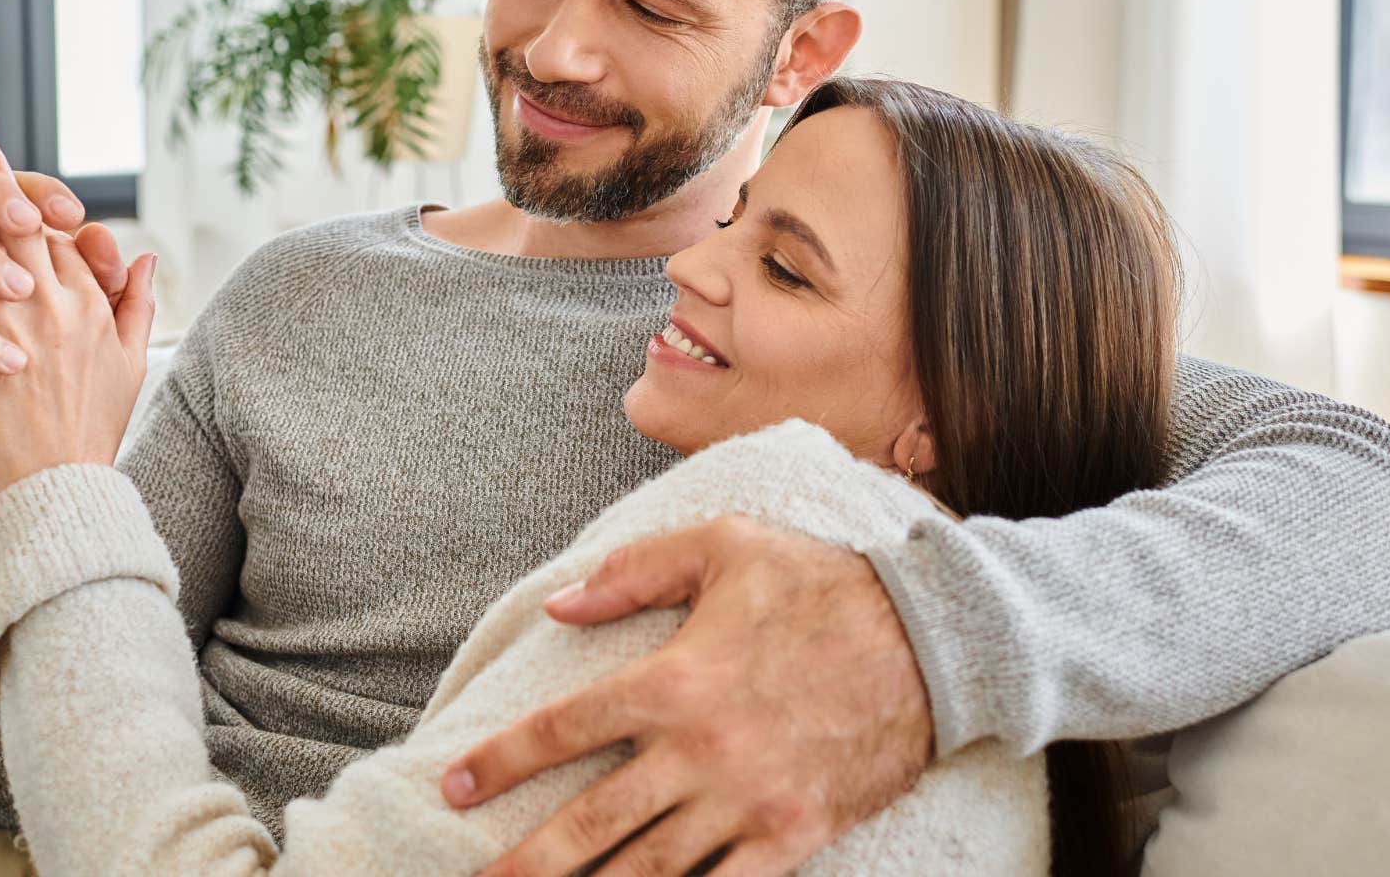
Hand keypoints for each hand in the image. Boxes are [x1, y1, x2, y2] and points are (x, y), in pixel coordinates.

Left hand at [0, 201, 156, 496]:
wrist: (61, 485)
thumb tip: (146, 260)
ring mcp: (15, 326)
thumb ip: (137, 306)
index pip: (58, 238)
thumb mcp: (133, 363)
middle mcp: (54, 306)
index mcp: (92, 306)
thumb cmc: (94, 429)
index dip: (31, 197)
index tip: (8, 168)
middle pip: (19, 225)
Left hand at [441, 517, 932, 876]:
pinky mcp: (794, 836)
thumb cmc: (822, 583)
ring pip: (647, 872)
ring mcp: (747, 803)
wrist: (935, 641)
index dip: (501, 763)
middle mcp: (700, 751)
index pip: (563, 730)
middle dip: (524, 864)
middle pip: (589, 825)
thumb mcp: (724, 545)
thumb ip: (633, 571)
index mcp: (673, 679)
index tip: (455, 787)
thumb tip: (560, 603)